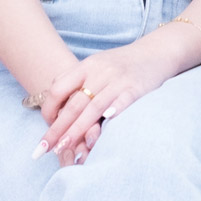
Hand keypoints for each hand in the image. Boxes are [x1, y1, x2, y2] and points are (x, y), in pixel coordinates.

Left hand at [32, 41, 181, 160]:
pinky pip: (122, 102)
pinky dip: (112, 114)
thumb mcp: (96, 65)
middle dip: (57, 129)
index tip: (45, 126)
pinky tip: (103, 128)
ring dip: (77, 130)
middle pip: (74, 104)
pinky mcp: (137, 88)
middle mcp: (100, 72)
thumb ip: (77, 81)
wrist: (156, 52)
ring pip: (93, 108)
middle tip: (44, 148)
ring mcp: (119, 80)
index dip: (49, 109)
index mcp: (87, 66)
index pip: (58, 88)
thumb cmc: (122, 64)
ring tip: (64, 148)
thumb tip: (54, 106)